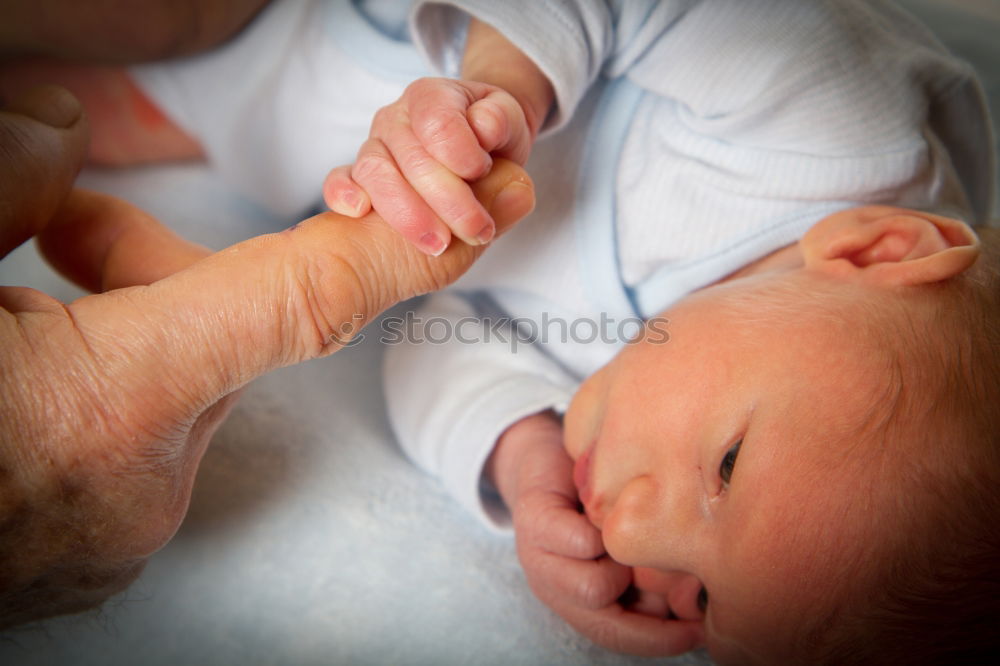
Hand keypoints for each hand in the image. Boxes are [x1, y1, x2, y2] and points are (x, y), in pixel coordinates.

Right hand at [0, 85, 534, 628]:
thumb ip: (1, 174)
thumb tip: (67, 132)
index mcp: (102, 409)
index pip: (300, 300)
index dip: (396, 244)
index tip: (492, 207)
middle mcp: (133, 483)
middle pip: (221, 327)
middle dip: (150, 261)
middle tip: (58, 235)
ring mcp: (114, 528)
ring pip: (173, 379)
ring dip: (117, 317)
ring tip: (21, 292)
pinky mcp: (89, 549)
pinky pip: (137, 435)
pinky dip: (100, 382)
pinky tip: (25, 364)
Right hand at [323, 19, 553, 255]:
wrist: (473, 153)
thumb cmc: (489, 142)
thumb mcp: (508, 127)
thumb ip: (502, 125)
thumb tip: (485, 128)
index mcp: (432, 97)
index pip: (438, 122)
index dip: (462, 154)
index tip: (484, 174)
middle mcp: (396, 117)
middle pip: (412, 157)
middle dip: (448, 200)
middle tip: (478, 230)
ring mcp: (374, 147)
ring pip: (376, 173)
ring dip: (409, 214)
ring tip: (439, 244)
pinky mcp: (358, 176)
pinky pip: (340, 181)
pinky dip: (344, 194)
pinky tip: (358, 212)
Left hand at [487, 412, 703, 655]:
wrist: (544, 451)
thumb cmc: (597, 500)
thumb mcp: (629, 547)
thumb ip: (653, 583)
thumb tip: (691, 608)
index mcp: (574, 599)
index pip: (618, 638)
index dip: (662, 641)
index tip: (700, 631)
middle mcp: (551, 586)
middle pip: (605, 623)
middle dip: (648, 605)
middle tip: (671, 572)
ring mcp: (535, 555)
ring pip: (592, 589)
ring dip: (623, 562)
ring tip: (631, 530)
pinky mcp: (533, 518)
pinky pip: (579, 542)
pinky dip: (603, 527)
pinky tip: (614, 503)